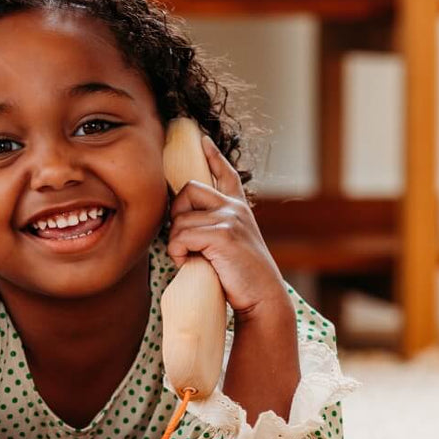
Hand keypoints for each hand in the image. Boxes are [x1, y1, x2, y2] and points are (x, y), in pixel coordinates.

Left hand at [167, 132, 287, 319]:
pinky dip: (177, 252)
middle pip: (188, 190)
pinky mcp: (223, 234)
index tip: (202, 140)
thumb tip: (181, 223)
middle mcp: (235, 208)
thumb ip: (212, 229)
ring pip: (180, 219)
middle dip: (176, 215)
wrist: (262, 299)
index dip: (213, 156)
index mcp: (238, 209)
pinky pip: (181, 236)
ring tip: (190, 259)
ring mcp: (230, 218)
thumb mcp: (228, 246)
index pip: (226, 174)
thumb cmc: (240, 279)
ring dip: (176, 243)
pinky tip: (189, 263)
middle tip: (183, 242)